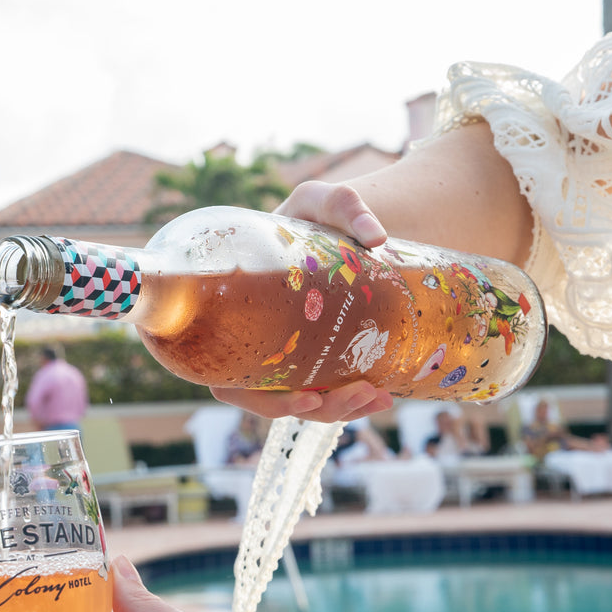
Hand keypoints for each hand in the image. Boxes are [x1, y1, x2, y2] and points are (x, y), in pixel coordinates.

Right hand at [209, 181, 392, 423]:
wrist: (338, 225)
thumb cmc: (311, 215)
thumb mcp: (321, 200)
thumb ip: (344, 206)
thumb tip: (376, 237)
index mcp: (233, 317)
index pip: (227, 379)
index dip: (260, 400)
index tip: (306, 396)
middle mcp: (254, 344)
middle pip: (270, 401)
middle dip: (316, 409)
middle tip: (359, 395)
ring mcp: (285, 356)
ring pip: (302, 403)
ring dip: (339, 411)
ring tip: (379, 399)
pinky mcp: (314, 360)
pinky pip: (324, 392)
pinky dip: (352, 400)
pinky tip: (384, 395)